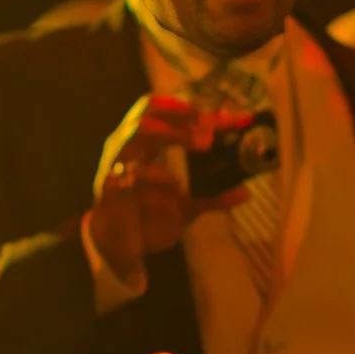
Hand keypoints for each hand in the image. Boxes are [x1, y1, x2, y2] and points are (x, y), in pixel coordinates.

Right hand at [85, 96, 248, 282]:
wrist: (115, 246)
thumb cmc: (146, 217)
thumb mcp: (187, 207)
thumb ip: (213, 197)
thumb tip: (244, 192)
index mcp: (146, 143)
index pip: (173, 115)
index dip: (205, 114)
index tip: (235, 120)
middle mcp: (130, 144)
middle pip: (149, 108)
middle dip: (183, 111)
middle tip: (211, 124)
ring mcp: (117, 161)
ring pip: (137, 129)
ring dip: (172, 132)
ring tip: (201, 142)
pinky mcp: (110, 184)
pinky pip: (130, 173)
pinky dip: (155, 176)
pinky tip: (175, 184)